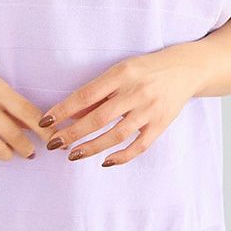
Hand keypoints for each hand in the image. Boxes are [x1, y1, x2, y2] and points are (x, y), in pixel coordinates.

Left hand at [38, 50, 201, 166]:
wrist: (184, 69)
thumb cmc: (145, 69)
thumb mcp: (120, 71)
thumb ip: (98, 91)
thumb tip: (70, 112)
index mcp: (122, 74)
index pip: (86, 95)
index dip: (64, 110)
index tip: (46, 121)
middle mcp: (136, 92)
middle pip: (99, 118)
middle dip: (73, 133)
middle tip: (53, 143)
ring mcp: (150, 110)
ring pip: (117, 134)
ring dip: (92, 147)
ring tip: (73, 155)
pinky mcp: (161, 125)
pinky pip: (139, 146)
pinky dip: (121, 156)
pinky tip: (105, 161)